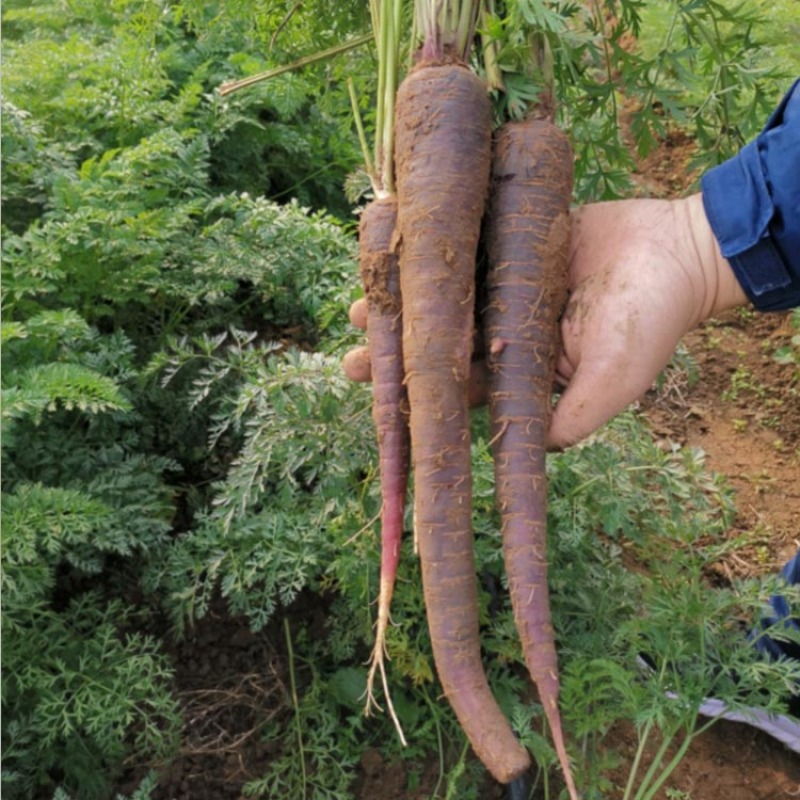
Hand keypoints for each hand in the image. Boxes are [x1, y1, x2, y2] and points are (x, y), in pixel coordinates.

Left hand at [342, 192, 746, 448]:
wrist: (678, 250)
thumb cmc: (649, 321)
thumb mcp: (614, 379)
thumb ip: (574, 415)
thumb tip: (531, 450)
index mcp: (520, 368)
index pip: (458, 388)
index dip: (417, 394)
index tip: (375, 395)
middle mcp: (503, 329)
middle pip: (441, 346)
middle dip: (397, 354)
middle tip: (351, 361)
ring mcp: (503, 284)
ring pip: (443, 298)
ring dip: (403, 304)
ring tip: (359, 308)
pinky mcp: (511, 241)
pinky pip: (464, 245)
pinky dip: (433, 250)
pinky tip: (397, 250)